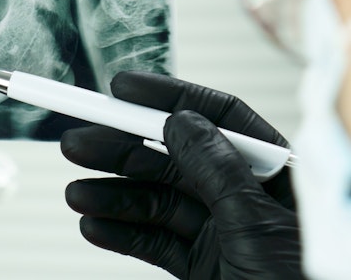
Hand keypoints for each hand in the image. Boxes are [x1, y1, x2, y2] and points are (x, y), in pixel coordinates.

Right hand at [60, 71, 300, 278]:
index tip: (121, 90)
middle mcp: (246, 198)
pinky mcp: (203, 268)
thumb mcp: (258, 226)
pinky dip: (121, 234)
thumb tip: (182, 122)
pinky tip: (93, 226)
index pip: (219, 118)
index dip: (167, 97)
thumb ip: (218, 171)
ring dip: (112, 195)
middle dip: (122, 150)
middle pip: (174, 158)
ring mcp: (222, 233)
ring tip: (76, 193)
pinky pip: (154, 242)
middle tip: (77, 143)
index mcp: (276, 176)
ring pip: (156, 202)